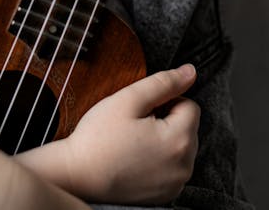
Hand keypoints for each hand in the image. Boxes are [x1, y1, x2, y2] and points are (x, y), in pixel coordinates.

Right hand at [17, 64, 199, 204]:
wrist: (77, 177)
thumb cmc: (99, 137)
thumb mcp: (128, 99)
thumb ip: (163, 83)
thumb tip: (190, 72)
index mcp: (179, 140)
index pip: (190, 106)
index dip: (165, 101)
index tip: (142, 109)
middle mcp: (183, 166)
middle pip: (187, 127)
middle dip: (166, 120)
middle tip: (135, 124)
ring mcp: (175, 184)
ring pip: (180, 147)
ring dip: (164, 139)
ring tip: (134, 141)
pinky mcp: (165, 196)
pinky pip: (172, 167)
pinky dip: (159, 159)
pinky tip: (135, 158)